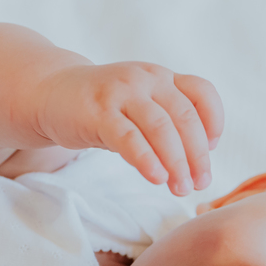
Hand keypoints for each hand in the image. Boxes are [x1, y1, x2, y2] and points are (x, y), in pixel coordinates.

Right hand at [34, 62, 223, 195]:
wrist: (51, 93)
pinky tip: (157, 178)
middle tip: (200, 183)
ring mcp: (121, 93)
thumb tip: (199, 158)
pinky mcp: (98, 112)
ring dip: (177, 162)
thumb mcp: (141, 106)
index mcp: (162, 77)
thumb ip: (168, 123)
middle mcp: (146, 79)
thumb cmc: (104, 109)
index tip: (212, 150)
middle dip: (197, 155)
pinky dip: (147, 160)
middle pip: (185, 116)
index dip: (214, 121)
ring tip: (181, 188)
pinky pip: (129, 138)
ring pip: (161, 128)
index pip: (202, 92)